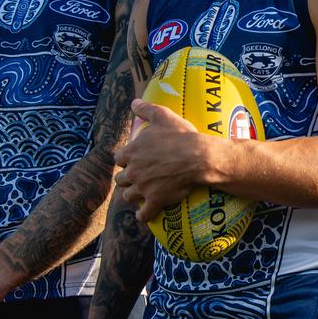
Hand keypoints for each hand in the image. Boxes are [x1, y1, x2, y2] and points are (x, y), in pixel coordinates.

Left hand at [116, 99, 216, 221]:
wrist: (199, 157)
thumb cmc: (180, 135)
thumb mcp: (162, 116)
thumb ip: (145, 109)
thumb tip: (134, 102)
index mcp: (131, 152)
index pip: (118, 158)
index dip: (125, 159)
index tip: (131, 159)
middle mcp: (133, 172)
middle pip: (121, 179)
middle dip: (127, 178)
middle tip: (136, 177)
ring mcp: (143, 188)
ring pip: (128, 196)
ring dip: (133, 195)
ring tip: (139, 194)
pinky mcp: (155, 200)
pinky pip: (144, 213)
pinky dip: (142, 215)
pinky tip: (143, 215)